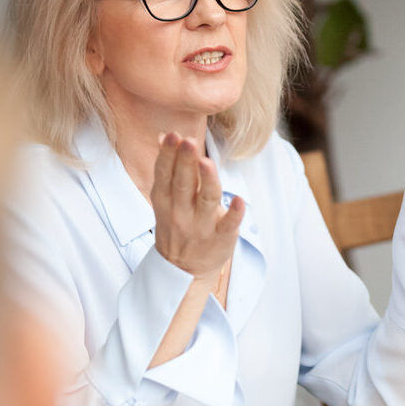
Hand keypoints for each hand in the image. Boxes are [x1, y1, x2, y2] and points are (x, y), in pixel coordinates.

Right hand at [151, 132, 243, 281]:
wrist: (183, 270)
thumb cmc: (177, 225)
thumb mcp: (165, 200)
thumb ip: (168, 168)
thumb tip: (164, 135)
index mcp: (165, 200)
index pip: (165, 174)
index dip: (168, 155)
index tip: (173, 135)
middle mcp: (181, 212)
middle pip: (183, 184)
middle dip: (185, 162)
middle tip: (188, 141)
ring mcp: (201, 226)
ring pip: (205, 201)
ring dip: (207, 181)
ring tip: (206, 162)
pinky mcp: (221, 238)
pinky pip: (228, 225)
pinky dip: (234, 214)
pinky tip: (240, 201)